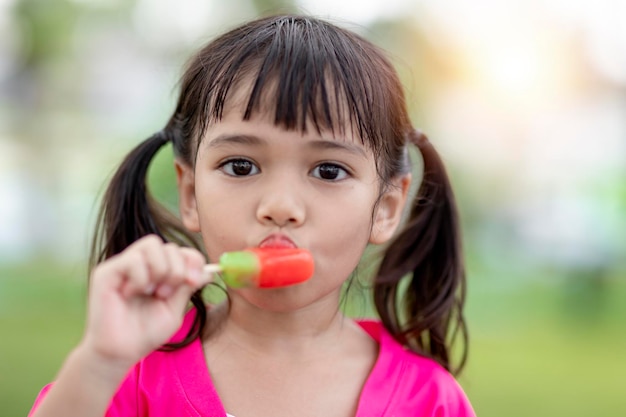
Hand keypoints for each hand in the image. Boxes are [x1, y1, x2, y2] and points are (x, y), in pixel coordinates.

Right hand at [79, 235, 205, 369]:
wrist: (120, 353)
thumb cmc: (146, 333)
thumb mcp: (174, 309)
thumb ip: (187, 287)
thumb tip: (210, 271)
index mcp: (158, 271)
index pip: (180, 250)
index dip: (193, 260)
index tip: (194, 281)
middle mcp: (141, 264)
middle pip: (169, 246)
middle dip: (177, 269)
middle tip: (167, 294)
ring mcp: (123, 265)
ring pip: (151, 244)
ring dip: (160, 270)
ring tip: (152, 293)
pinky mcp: (107, 272)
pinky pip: (133, 260)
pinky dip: (140, 278)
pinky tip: (132, 294)